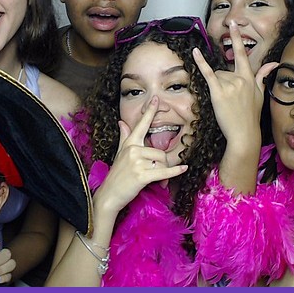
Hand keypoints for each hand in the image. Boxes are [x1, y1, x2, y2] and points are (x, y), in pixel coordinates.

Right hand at [97, 100, 190, 217]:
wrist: (110, 193)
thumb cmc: (117, 174)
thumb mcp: (120, 153)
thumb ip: (124, 137)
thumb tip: (121, 122)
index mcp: (130, 143)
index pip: (141, 124)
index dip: (150, 112)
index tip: (157, 99)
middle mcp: (133, 149)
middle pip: (160, 152)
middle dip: (162, 165)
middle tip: (155, 173)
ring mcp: (137, 162)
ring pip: (162, 162)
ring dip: (162, 173)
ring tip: (153, 179)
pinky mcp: (142, 175)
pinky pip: (163, 171)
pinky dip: (174, 172)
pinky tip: (184, 168)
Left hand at [198, 24, 276, 148]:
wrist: (244, 133)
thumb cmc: (251, 115)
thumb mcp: (260, 94)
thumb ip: (263, 76)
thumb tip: (274, 64)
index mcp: (249, 79)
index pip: (243, 54)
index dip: (237, 39)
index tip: (233, 25)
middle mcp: (240, 79)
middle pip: (224, 70)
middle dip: (224, 82)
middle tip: (231, 95)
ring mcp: (229, 85)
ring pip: (217, 76)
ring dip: (218, 87)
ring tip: (226, 102)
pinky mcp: (218, 91)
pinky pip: (208, 73)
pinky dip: (201, 63)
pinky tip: (195, 52)